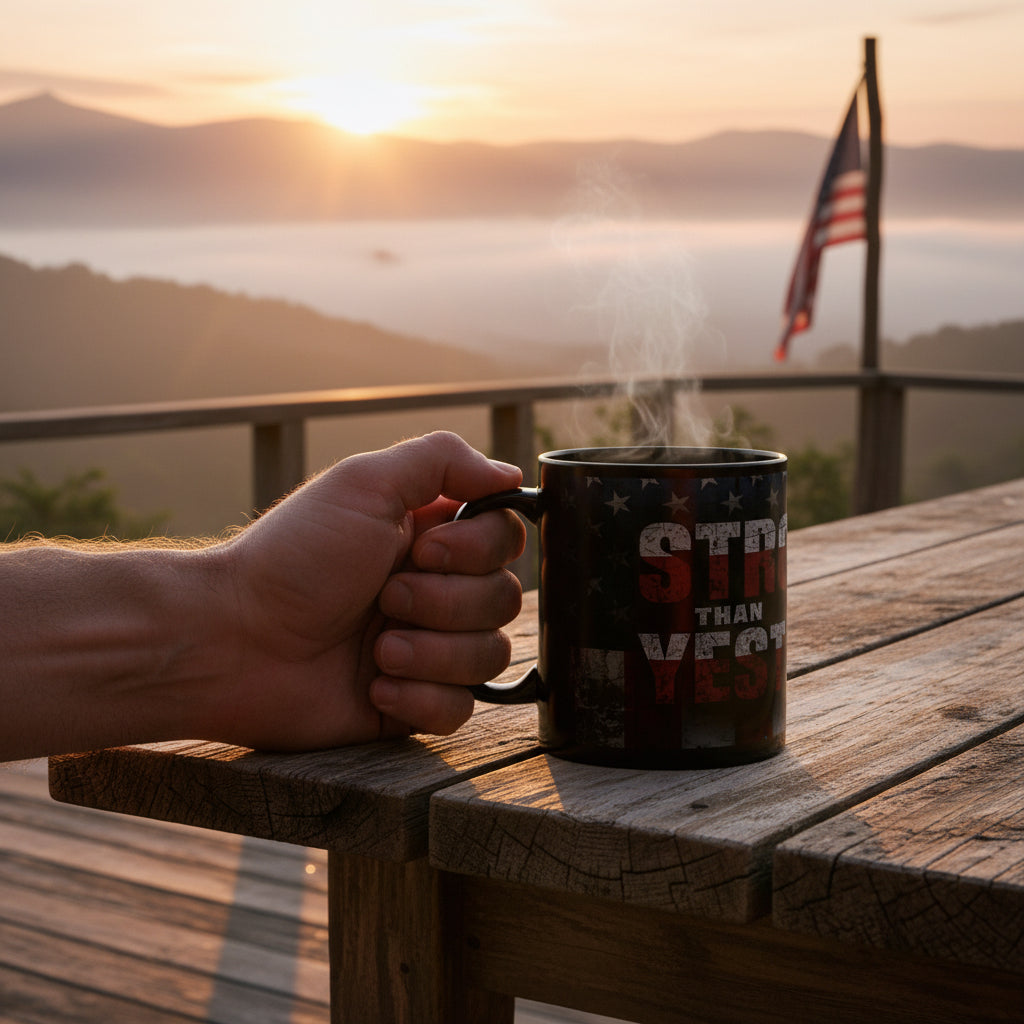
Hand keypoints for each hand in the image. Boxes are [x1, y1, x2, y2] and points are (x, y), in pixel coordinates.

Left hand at [207, 432, 524, 750]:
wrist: (233, 641)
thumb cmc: (292, 558)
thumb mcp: (363, 484)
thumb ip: (442, 461)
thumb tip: (510, 473)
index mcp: (429, 538)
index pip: (505, 540)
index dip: (476, 550)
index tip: (421, 550)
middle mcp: (435, 591)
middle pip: (506, 599)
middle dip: (444, 602)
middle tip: (384, 597)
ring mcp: (426, 649)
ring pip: (492, 656)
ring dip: (432, 650)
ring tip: (375, 649)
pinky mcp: (412, 704)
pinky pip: (461, 709)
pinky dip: (420, 697)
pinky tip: (375, 686)